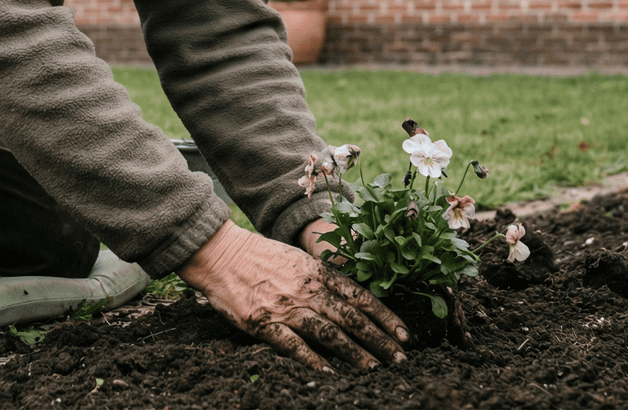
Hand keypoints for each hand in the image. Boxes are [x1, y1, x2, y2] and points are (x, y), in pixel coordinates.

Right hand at [176, 220, 408, 371]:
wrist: (222, 254)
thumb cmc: (262, 257)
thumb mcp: (299, 259)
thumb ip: (323, 279)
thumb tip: (351, 301)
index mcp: (318, 273)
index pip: (361, 297)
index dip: (385, 317)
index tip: (404, 335)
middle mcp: (308, 290)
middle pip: (352, 319)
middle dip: (380, 341)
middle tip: (400, 360)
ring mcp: (287, 308)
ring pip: (329, 334)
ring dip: (354, 353)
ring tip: (373, 369)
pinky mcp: (264, 324)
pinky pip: (293, 346)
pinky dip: (312, 360)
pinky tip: (328, 373)